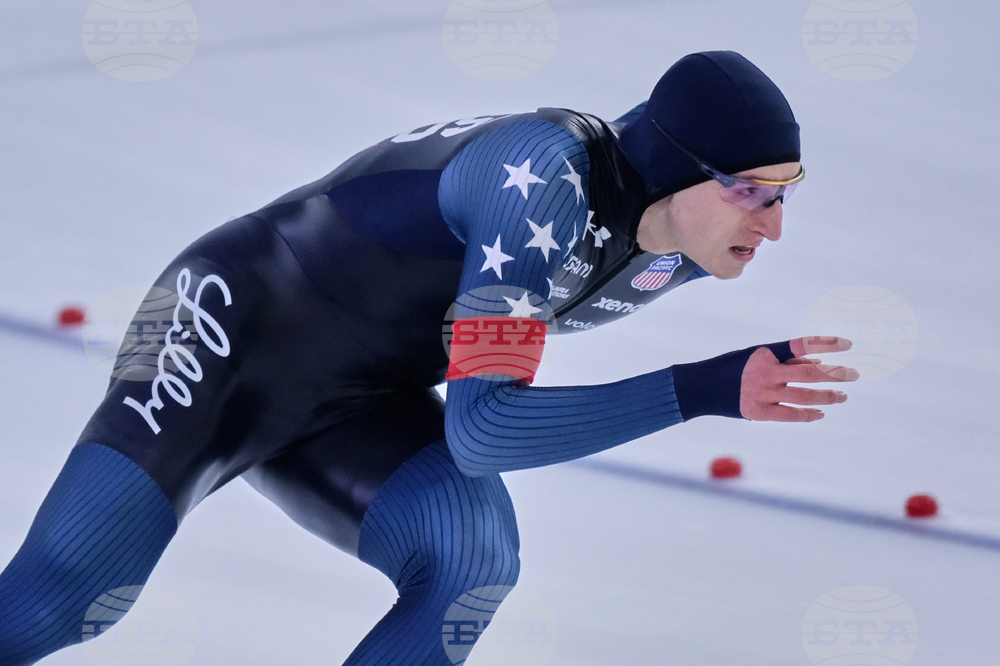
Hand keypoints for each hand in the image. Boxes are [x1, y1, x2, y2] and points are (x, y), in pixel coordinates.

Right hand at [739, 336, 857, 421]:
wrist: (700, 387)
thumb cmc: (732, 368)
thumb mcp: (756, 357)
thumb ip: (785, 361)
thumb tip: (818, 363)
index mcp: (765, 354)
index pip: (802, 345)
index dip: (826, 343)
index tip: (848, 344)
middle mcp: (765, 373)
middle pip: (809, 373)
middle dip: (835, 374)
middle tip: (854, 375)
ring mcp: (762, 394)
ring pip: (804, 396)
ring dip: (827, 396)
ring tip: (842, 396)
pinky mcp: (758, 412)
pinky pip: (791, 415)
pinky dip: (808, 414)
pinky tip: (821, 413)